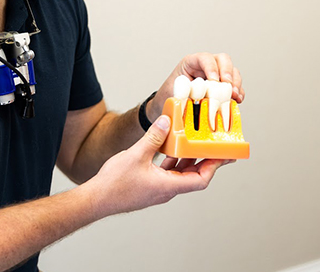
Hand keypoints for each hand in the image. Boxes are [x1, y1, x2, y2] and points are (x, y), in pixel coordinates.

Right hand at [88, 116, 232, 216]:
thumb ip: (154, 137)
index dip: (213, 166)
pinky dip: (172, 161)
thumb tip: (167, 121)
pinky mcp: (149, 186)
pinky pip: (167, 173)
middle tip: (213, 146)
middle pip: (193, 176)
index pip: (201, 180)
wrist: (97, 199)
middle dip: (204, 160)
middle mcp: (166, 190)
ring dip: (187, 159)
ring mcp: (158, 189)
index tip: (223, 155)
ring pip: (179, 174)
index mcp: (168, 186)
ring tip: (192, 143)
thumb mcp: (136, 154)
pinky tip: (167, 149)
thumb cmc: (115, 183)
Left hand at [148, 53, 244, 121]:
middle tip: (228, 87)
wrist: (168, 102)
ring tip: (234, 96)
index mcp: (191, 62)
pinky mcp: (222, 86)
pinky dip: (238, 92)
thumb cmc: (170, 94)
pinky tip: (237, 100)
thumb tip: (199, 99)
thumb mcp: (174, 91)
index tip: (214, 81)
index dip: (211, 67)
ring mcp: (216, 74)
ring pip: (232, 71)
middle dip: (227, 73)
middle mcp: (206, 66)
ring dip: (235, 83)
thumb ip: (186, 92)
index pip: (204, 58)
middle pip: (223, 60)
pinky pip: (235, 85)